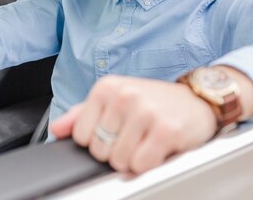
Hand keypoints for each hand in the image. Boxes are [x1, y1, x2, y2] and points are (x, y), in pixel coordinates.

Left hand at [50, 75, 218, 173]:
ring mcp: (145, 112)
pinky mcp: (165, 130)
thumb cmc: (154, 101)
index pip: (81, 135)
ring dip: (133, 159)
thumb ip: (82, 114)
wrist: (196, 99)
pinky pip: (140, 165)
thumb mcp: (115, 98)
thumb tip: (56, 129)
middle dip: (115, 152)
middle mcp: (124, 96)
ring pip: (119, 160)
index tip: (114, 133)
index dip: (96, 142)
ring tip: (145, 142)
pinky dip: (148, 164)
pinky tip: (157, 148)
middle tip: (133, 138)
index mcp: (107, 88)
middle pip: (99, 150)